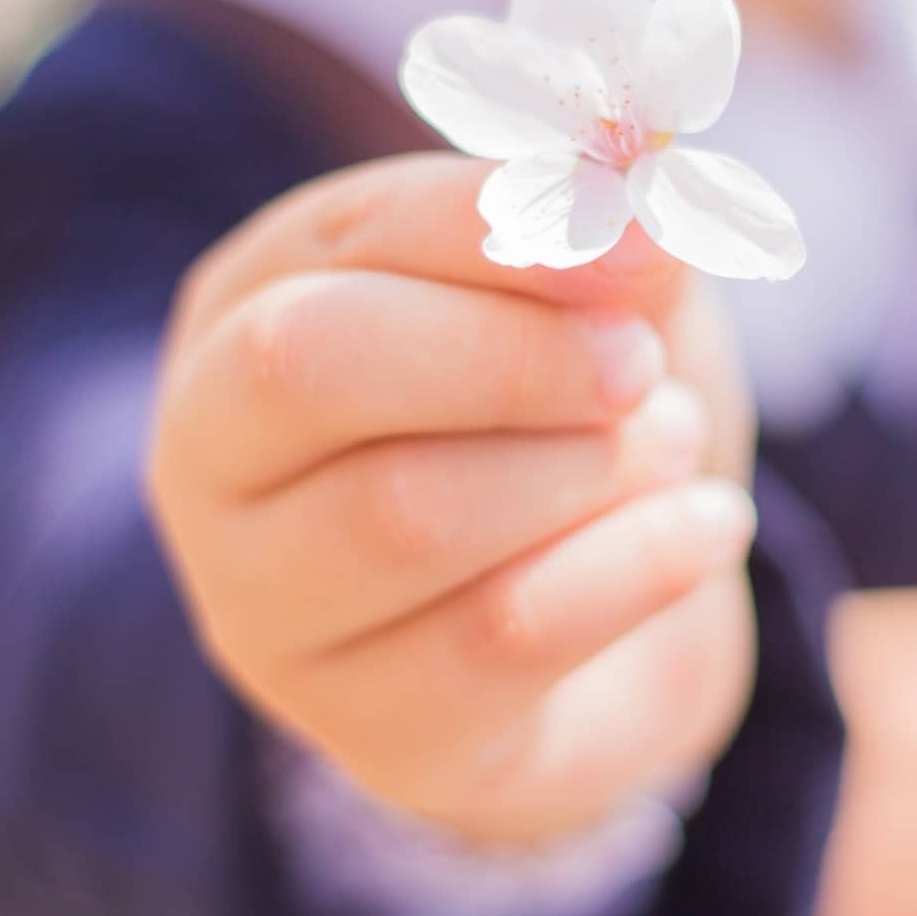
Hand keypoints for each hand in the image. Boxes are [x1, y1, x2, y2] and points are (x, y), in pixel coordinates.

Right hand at [146, 153, 757, 844]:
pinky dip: (635, 567)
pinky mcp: (365, 725)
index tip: (649, 241)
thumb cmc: (568, 414)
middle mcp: (211, 456)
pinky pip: (499, 639)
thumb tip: (642, 190)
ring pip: (406, 514)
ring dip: (587, 468)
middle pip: (313, 365)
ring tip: (675, 444)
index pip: (352, 235)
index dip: (507, 227)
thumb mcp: (595, 293)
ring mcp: (266, 607)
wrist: (602, 609)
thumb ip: (609, 235)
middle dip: (511, 352)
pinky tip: (706, 526)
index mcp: (250, 300)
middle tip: (640, 365)